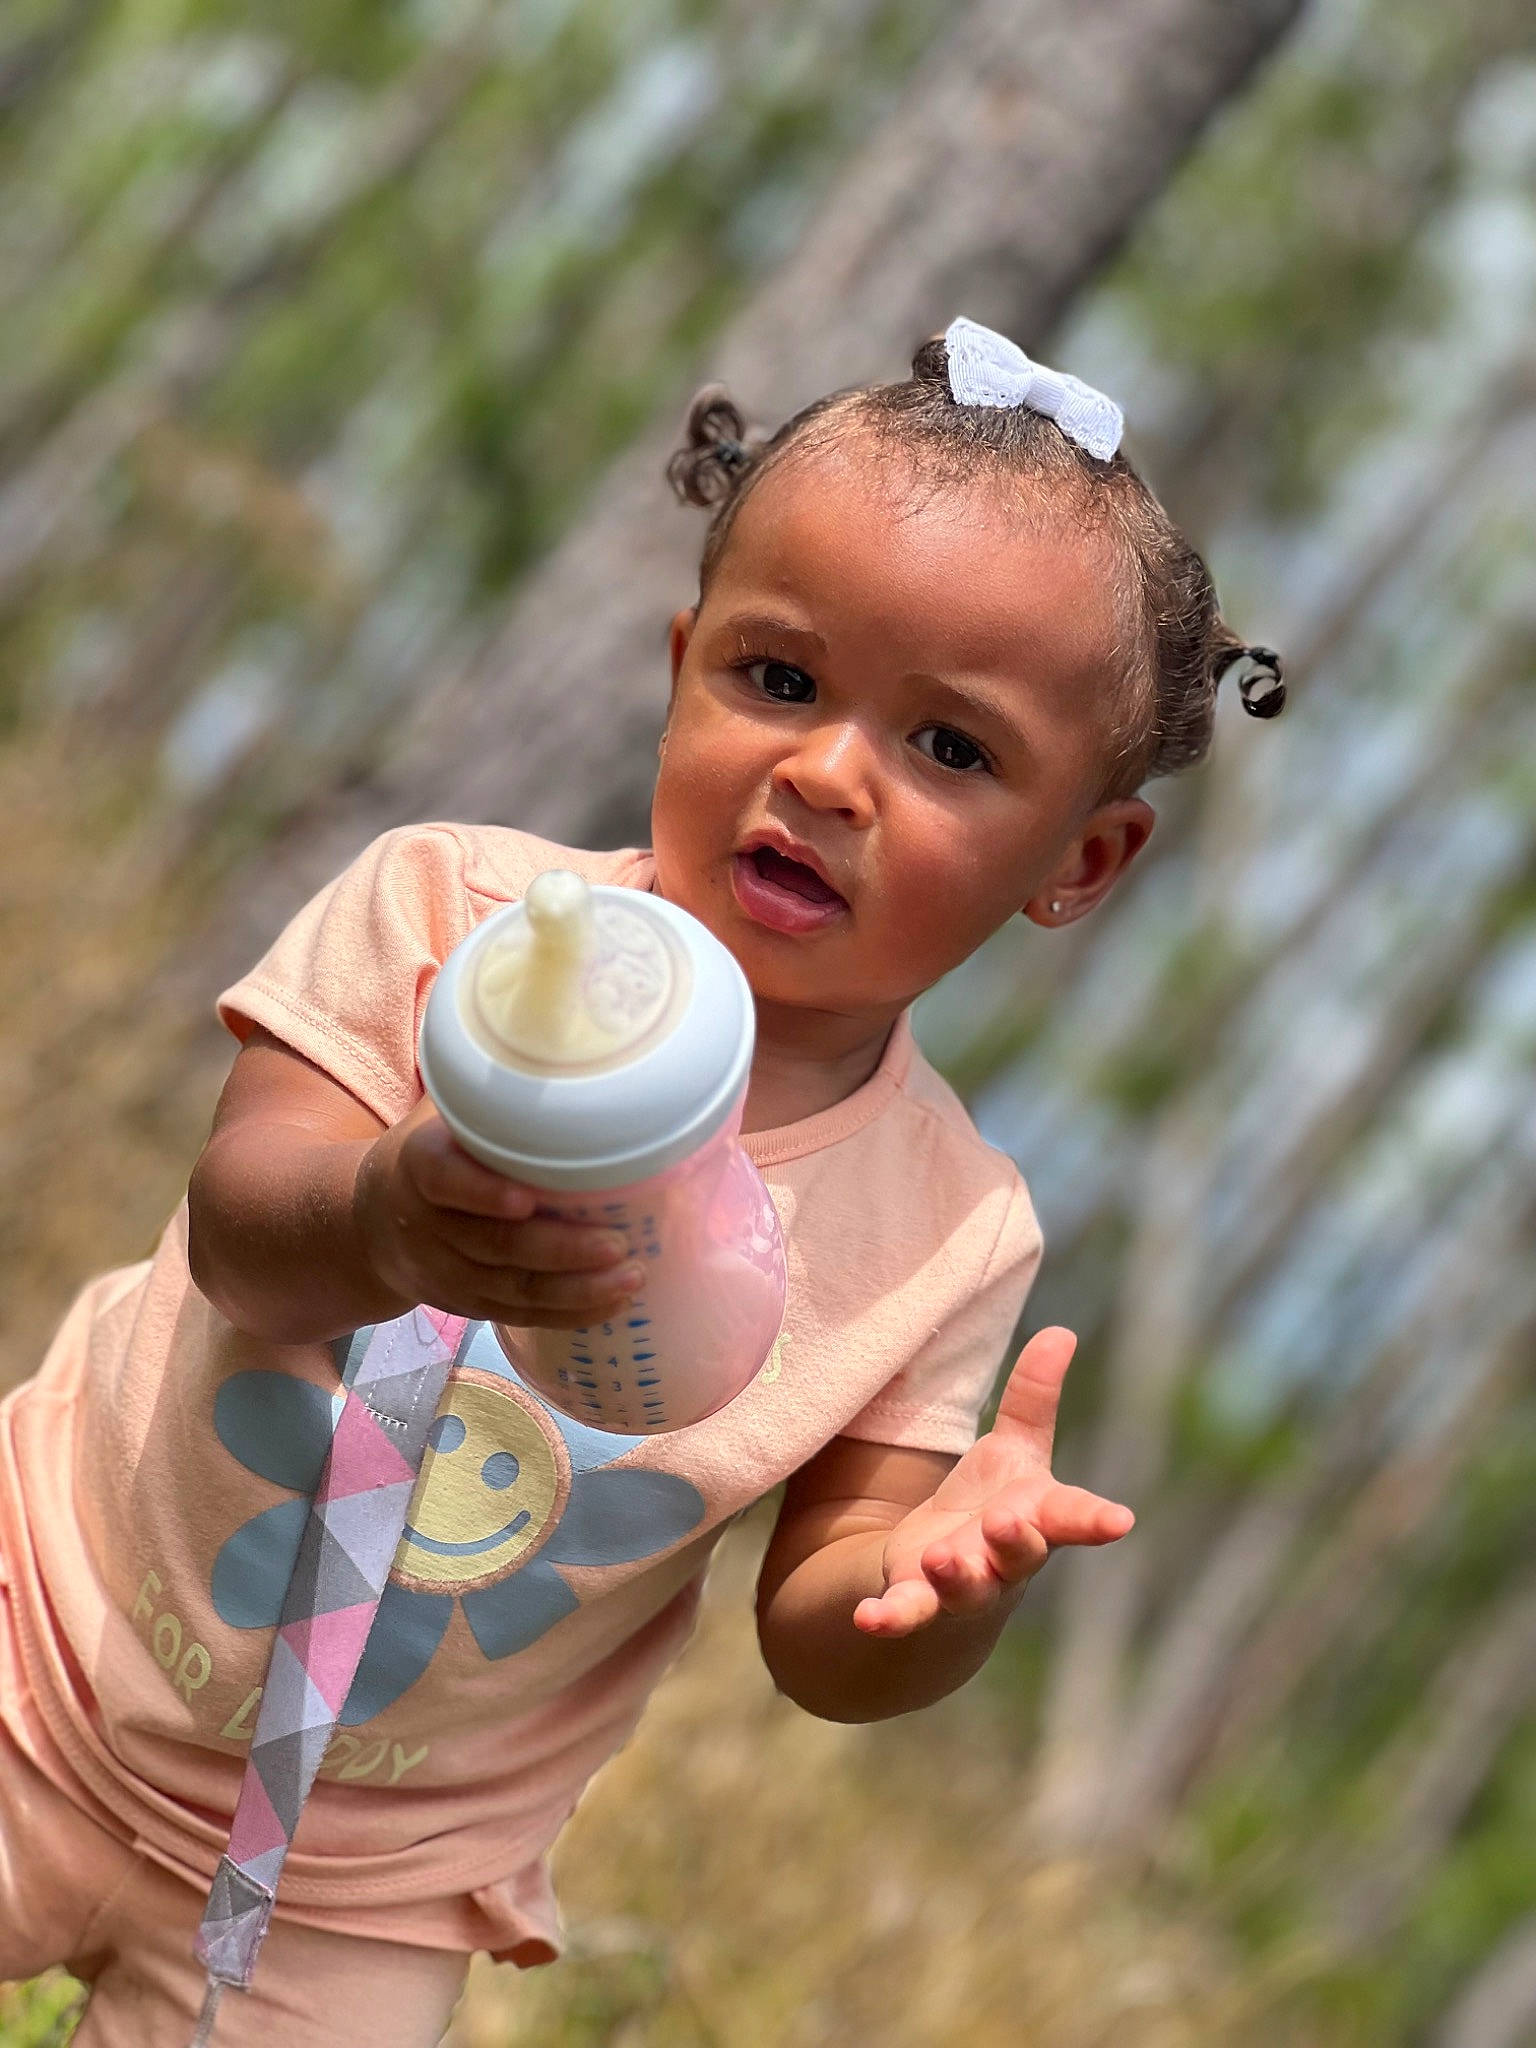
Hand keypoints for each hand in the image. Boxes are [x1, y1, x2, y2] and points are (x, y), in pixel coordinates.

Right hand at [353, 1098, 642, 1327]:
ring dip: (574, 1288)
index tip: (527, 1199)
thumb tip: (572, 1037)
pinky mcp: (465, 1304)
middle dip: (558, 1250)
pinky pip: (518, 1315)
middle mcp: (426, 1223)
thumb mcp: (444, 1108)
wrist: (371, 1219)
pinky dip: (567, 1313)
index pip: (442, 1178)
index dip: (482, 1192)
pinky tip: (612, 1303)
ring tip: (631, 1276)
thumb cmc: (435, 1148)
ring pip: (510, 1289)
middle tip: (618, 1244)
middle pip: (492, 1244)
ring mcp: (444, 1271)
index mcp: (418, 1165)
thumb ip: (493, 1083)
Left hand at [852, 1327, 1132, 1637]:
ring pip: (967, 1587)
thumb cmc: (999, 1505)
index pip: (1074, 1517)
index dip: (1096, 1519)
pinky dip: (890, 1618)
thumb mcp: (1015, 1449)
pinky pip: (907, 1613)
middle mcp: (1008, 1557)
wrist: (953, 1577)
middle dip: (1015, 1539)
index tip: (1120, 1521)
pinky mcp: (919, 1600)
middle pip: (1020, 1553)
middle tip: (1005, 1521)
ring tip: (939, 1558)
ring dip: (956, 1575)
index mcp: (1038, 1516)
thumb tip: (1062, 1331)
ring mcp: (966, 1585)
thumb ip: (1033, 1397)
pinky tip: (868, 1617)